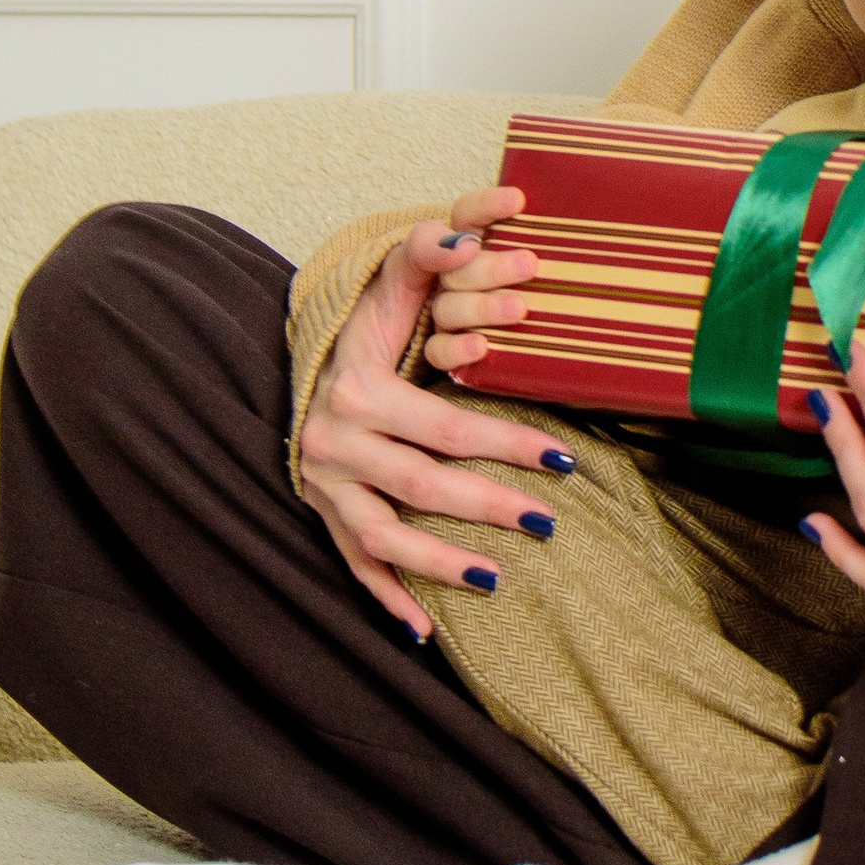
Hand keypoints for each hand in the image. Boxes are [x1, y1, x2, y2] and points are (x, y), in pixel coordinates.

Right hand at [299, 191, 565, 634]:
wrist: (299, 360)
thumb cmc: (365, 324)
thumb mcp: (390, 284)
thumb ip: (429, 252)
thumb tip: (470, 233)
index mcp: (358, 389)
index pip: (444, 425)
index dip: (506, 442)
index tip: (566, 457)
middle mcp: (335, 443)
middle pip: (421, 484)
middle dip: (487, 503)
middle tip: (549, 520)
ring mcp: (324, 484)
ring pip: (384, 536)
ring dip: (439, 562)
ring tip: (498, 578)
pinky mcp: (320, 513)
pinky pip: (352, 564)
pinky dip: (385, 599)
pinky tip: (423, 632)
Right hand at [418, 194, 542, 375]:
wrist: (511, 352)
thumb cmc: (538, 294)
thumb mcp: (545, 261)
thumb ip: (552, 240)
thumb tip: (604, 211)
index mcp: (468, 243)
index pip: (467, 215)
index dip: (487, 206)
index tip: (518, 200)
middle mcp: (450, 274)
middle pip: (459, 265)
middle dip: (493, 265)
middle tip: (530, 264)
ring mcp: (442, 311)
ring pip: (449, 306)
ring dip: (483, 306)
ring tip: (519, 308)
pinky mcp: (439, 348)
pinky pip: (438, 349)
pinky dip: (458, 348)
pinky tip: (482, 346)